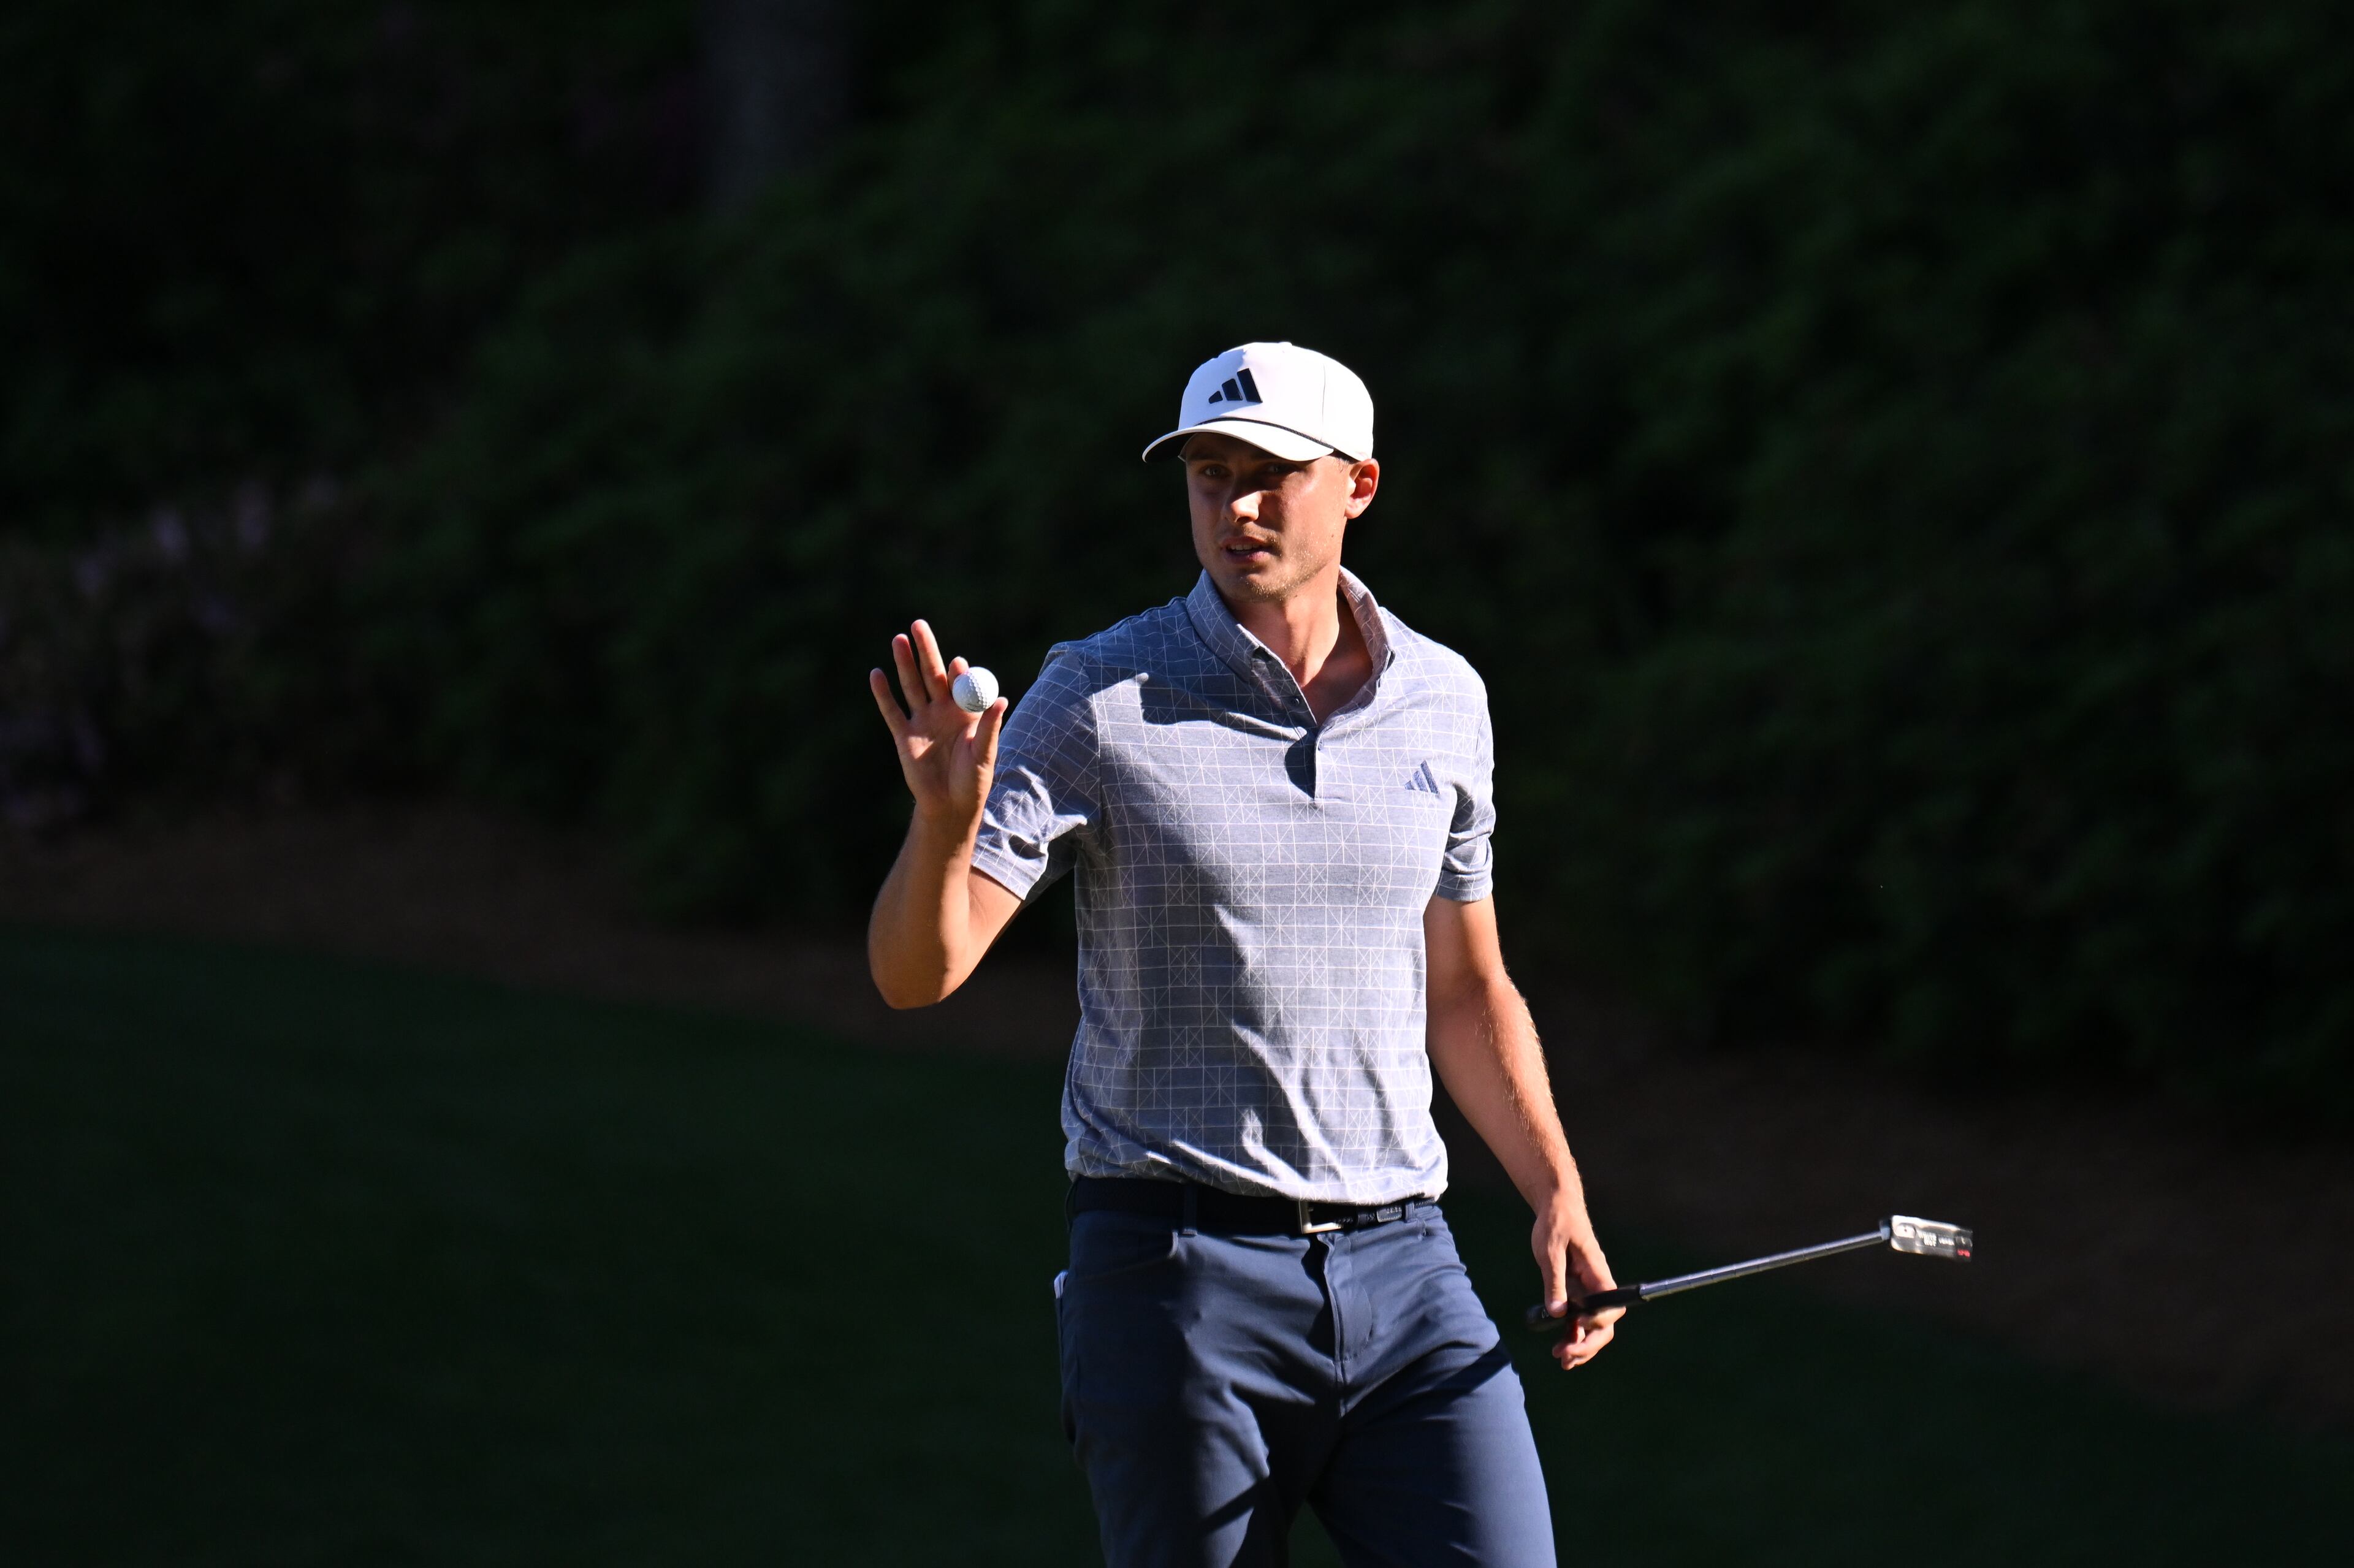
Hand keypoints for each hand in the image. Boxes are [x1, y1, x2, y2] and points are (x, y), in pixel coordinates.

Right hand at [869, 619, 1007, 832]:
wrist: (950, 805)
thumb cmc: (974, 780)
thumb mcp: (985, 755)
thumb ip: (989, 727)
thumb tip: (1001, 699)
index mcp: (966, 711)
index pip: (960, 683)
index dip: (957, 672)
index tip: (956, 664)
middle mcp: (943, 710)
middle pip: (932, 674)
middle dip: (925, 651)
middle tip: (918, 625)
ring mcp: (922, 720)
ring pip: (911, 686)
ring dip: (904, 663)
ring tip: (898, 639)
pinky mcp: (904, 735)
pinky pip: (892, 711)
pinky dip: (883, 694)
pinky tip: (876, 674)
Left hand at [1533, 1196, 1620, 1369]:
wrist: (1555, 1206)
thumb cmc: (1556, 1223)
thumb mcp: (1550, 1251)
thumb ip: (1555, 1281)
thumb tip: (1559, 1313)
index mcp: (1597, 1273)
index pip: (1611, 1306)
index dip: (1599, 1321)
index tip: (1579, 1325)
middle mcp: (1596, 1285)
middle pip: (1604, 1323)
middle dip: (1589, 1344)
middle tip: (1567, 1358)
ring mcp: (1587, 1290)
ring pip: (1592, 1325)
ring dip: (1580, 1345)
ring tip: (1563, 1360)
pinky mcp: (1575, 1290)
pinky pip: (1578, 1318)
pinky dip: (1571, 1334)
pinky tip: (1560, 1347)